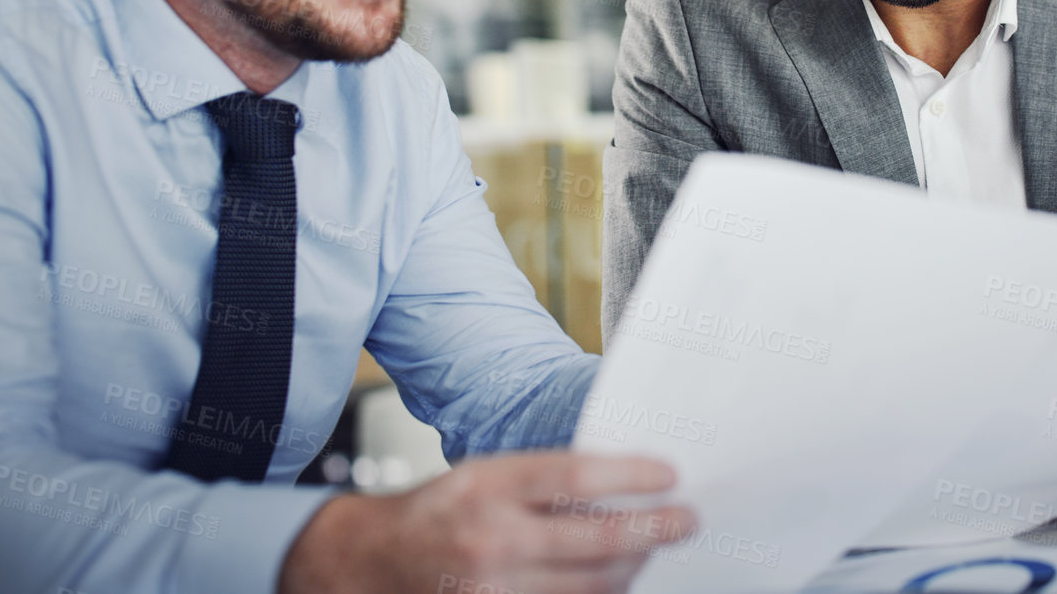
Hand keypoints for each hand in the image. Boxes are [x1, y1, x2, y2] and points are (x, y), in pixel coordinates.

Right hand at [279, 451, 696, 593]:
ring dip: (633, 566)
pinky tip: (618, 579)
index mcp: (489, 485)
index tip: (669, 473)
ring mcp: (494, 588)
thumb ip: (542, 481)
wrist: (370, 563)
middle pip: (596, 538)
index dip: (631, 475)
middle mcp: (493, 539)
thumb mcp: (483, 474)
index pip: (576, 476)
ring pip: (591, 585)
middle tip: (686, 519)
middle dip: (653, 529)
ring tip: (654, 548)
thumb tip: (619, 484)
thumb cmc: (436, 511)